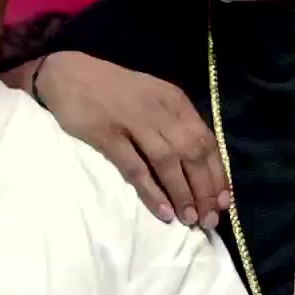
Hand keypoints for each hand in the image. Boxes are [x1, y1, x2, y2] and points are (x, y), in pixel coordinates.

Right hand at [36, 53, 230, 229]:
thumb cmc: (114, 90)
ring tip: (190, 219)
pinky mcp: (108, 135)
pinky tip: (164, 210)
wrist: (68, 74)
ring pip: (168, 162)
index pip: (207, 142)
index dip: (218, 174)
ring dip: (183, 193)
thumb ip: (175, 125)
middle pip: (193, 154)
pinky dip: (152, 191)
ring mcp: (134, 122)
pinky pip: (136, 167)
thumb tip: (198, 166)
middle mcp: (160, 110)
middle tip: (210, 219)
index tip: (225, 202)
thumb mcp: (154, 99)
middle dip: (205, 190)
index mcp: (175, 102)